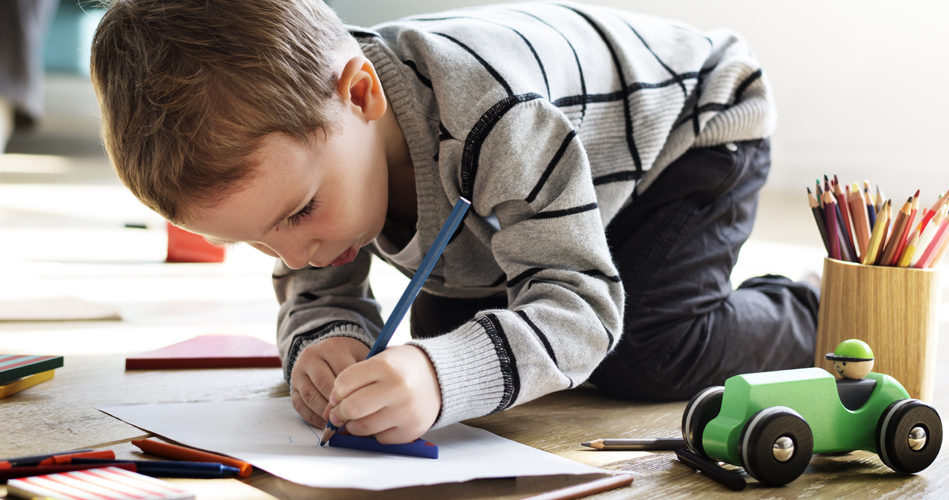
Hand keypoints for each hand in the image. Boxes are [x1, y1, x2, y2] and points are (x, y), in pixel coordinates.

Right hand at [290, 336, 368, 428]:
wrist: (328, 351)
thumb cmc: (349, 357)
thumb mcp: (360, 356)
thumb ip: (364, 373)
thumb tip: (367, 400)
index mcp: (331, 347)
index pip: (342, 372)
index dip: (352, 391)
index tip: (362, 405)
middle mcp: (311, 357)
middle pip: (323, 384)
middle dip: (337, 404)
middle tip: (349, 417)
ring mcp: (299, 372)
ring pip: (310, 396)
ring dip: (323, 412)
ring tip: (337, 422)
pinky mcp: (292, 386)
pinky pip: (299, 404)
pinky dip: (311, 417)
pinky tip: (324, 424)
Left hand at [323, 345, 441, 443]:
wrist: (439, 378)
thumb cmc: (403, 368)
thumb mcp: (380, 360)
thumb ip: (355, 380)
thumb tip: (331, 410)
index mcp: (386, 366)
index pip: (343, 384)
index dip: (336, 391)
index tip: (339, 394)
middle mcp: (397, 389)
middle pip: (351, 408)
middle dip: (340, 412)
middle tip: (341, 410)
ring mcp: (406, 412)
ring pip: (362, 427)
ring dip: (355, 424)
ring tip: (362, 415)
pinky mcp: (411, 430)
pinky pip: (379, 438)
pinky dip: (376, 431)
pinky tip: (383, 419)